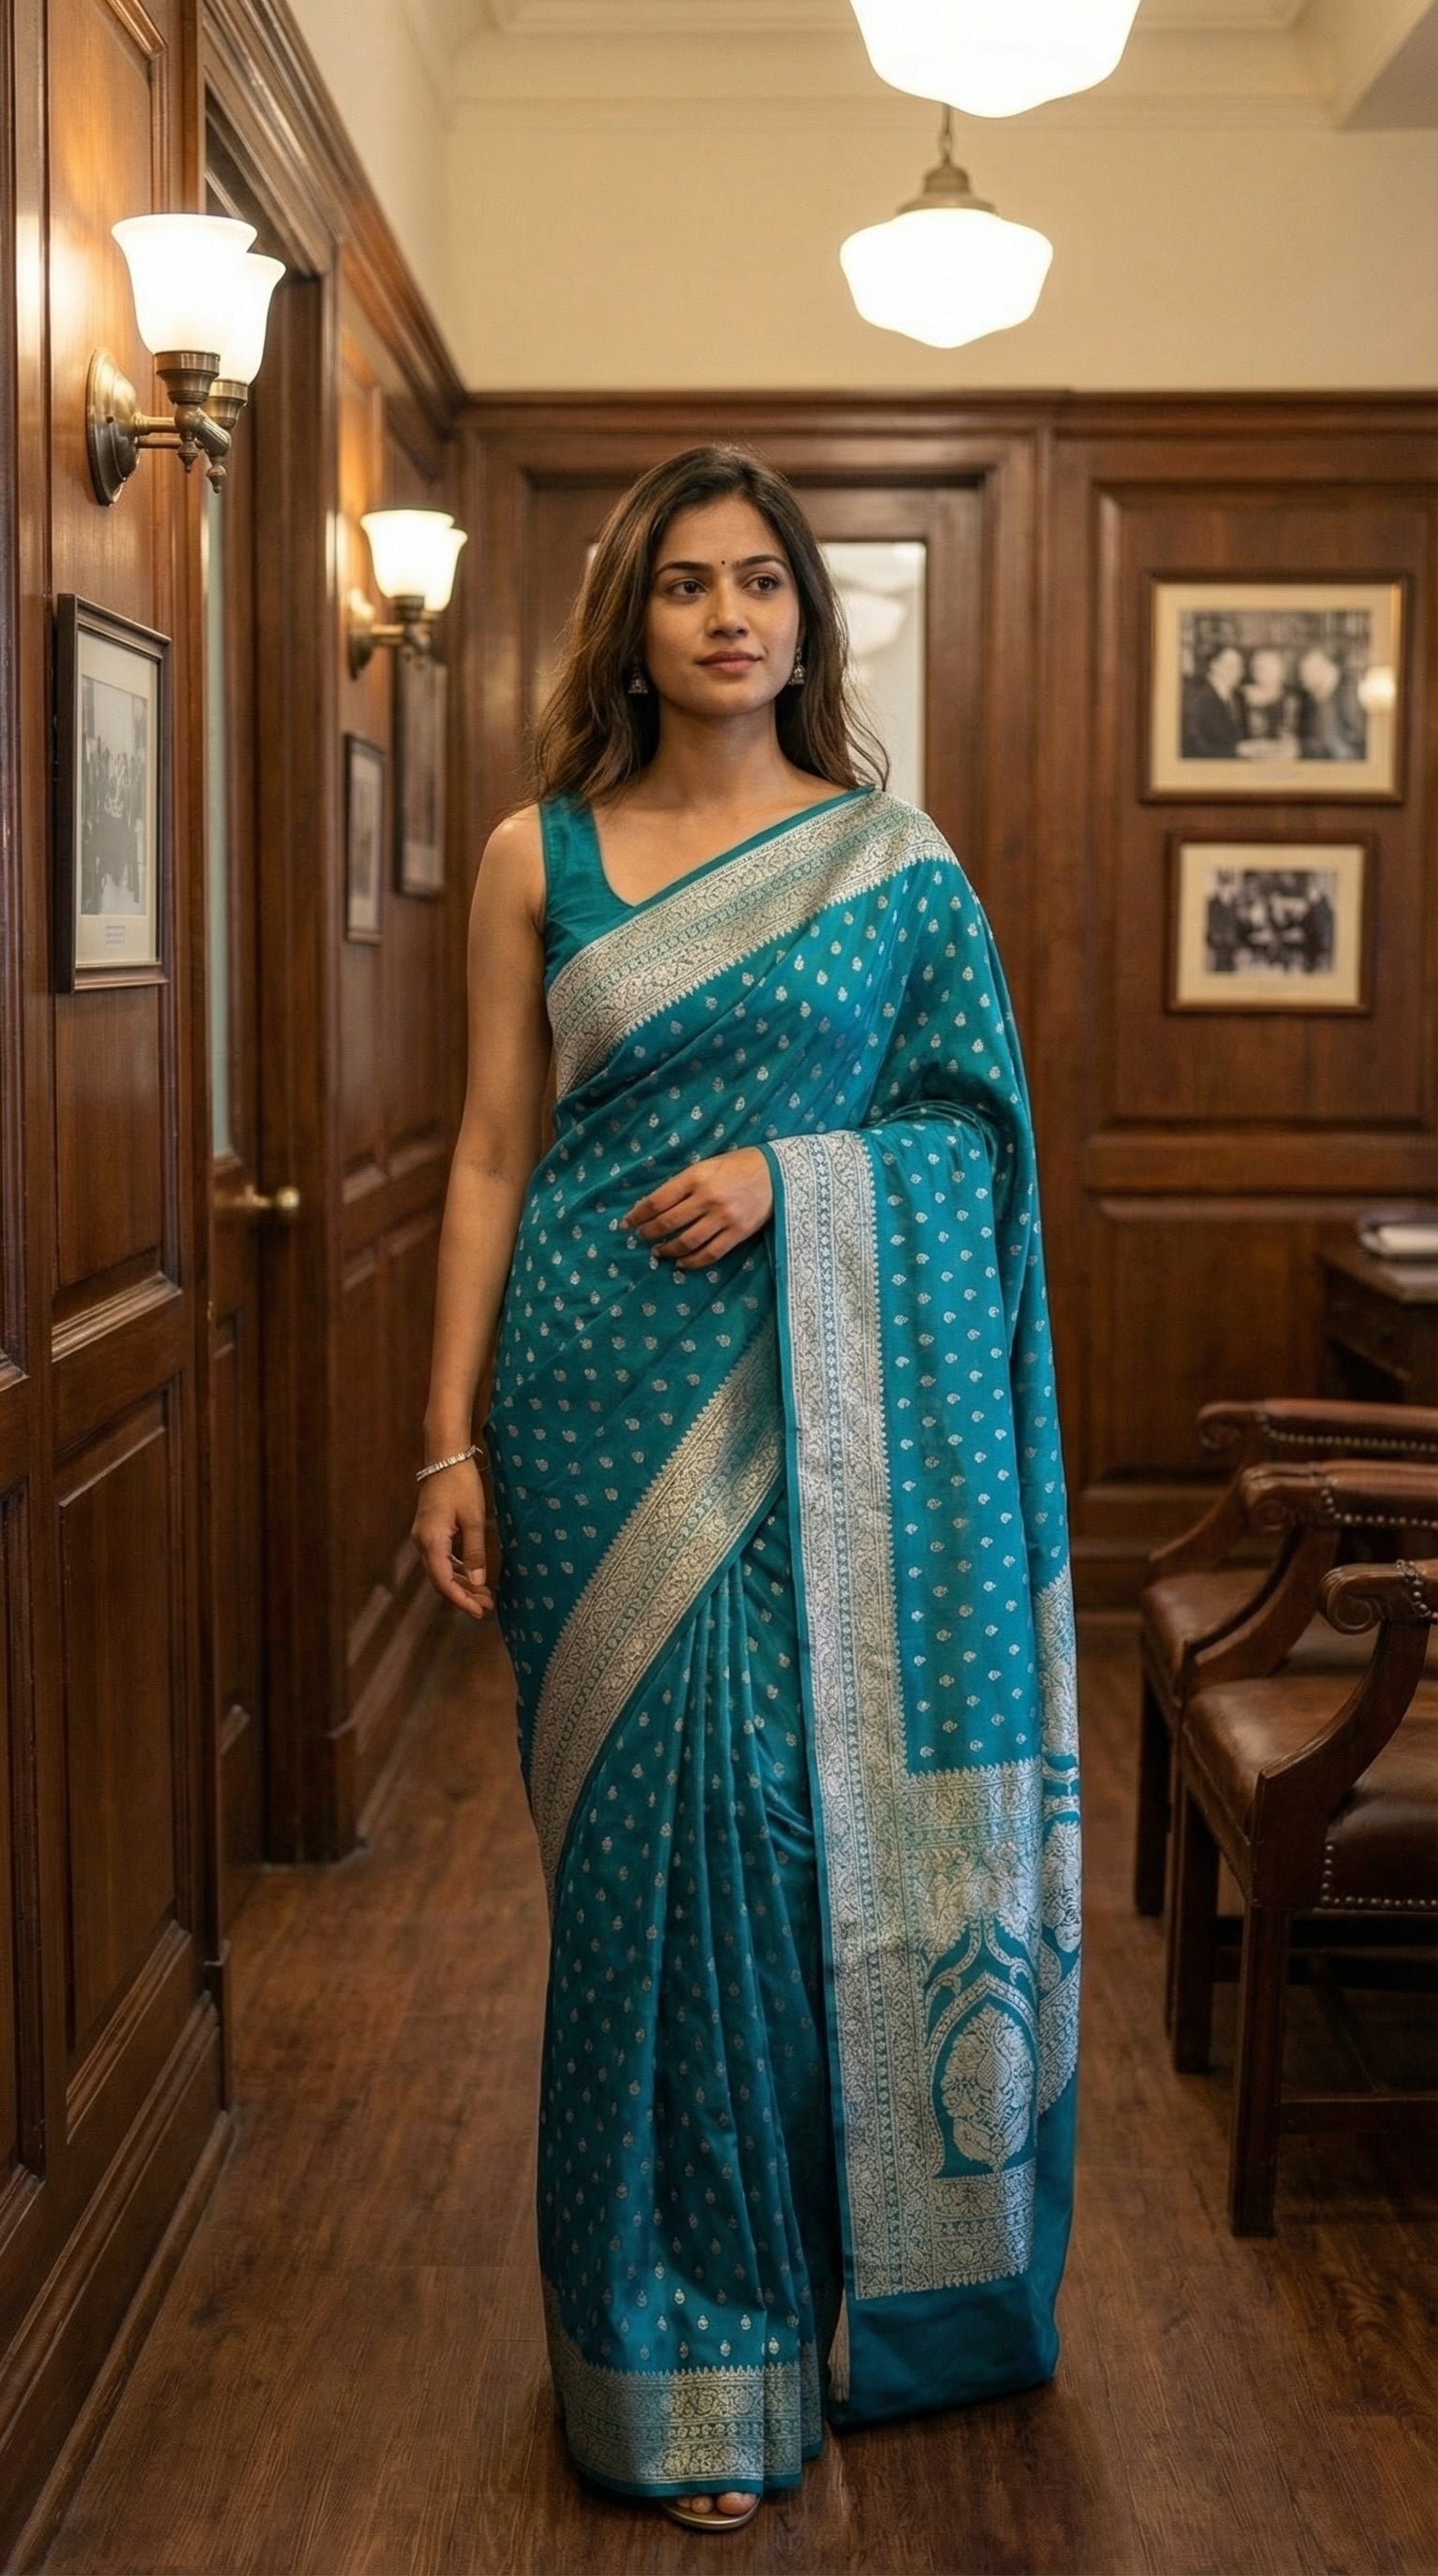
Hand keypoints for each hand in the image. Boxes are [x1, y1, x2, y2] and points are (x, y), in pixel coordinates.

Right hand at [412, 1458, 493, 1620]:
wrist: (444, 1457)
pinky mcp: (430, 1532)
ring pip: (440, 1570)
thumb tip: (478, 1582)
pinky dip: (456, 1570)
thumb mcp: (474, 1519)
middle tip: (486, 1607)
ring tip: (483, 1596)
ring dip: (461, 1584)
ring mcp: (424, 1537)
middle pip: (440, 1580)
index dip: (461, 1600)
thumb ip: (475, 1552)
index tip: (479, 1612)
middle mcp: (422, 1543)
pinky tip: (472, 1576)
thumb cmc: (461, 1484)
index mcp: (432, 1541)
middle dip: (462, 1596)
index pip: (443, 1582)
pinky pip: (441, 1558)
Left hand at [623, 1147, 773, 1270]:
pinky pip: (709, 1253)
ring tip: (658, 1252)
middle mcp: (707, 1198)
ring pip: (686, 1241)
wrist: (777, 1173)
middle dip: (649, 1233)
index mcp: (695, 1177)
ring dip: (667, 1249)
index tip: (627, 1223)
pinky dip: (691, 1261)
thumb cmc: (738, 1165)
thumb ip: (684, 1184)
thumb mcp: (707, 1165)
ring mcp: (723, 1217)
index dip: (638, 1215)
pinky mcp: (738, 1233)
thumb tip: (656, 1205)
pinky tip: (681, 1262)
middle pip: (668, 1223)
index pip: (657, 1200)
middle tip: (640, 1238)